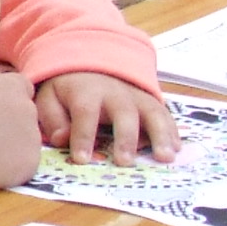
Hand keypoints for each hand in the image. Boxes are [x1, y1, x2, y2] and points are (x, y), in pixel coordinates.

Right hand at [0, 73, 43, 192]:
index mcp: (12, 86)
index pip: (23, 87)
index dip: (8, 100)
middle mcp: (28, 109)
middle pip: (26, 115)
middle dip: (11, 123)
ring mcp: (32, 138)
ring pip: (26, 141)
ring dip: (11, 146)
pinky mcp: (30, 164)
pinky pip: (23, 164)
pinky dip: (11, 168)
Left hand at [38, 73, 181, 165]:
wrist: (91, 63)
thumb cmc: (68, 89)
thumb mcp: (50, 97)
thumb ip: (52, 118)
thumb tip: (60, 139)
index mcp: (86, 92)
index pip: (85, 113)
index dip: (82, 136)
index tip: (81, 159)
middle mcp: (116, 93)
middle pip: (124, 113)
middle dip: (125, 138)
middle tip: (124, 162)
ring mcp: (137, 97)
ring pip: (152, 112)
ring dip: (160, 135)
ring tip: (165, 157)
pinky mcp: (151, 102)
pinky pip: (165, 115)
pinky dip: (172, 131)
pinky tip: (176, 149)